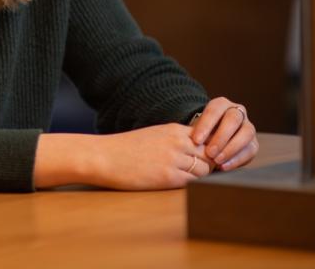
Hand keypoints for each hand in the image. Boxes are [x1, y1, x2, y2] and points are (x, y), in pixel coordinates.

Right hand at [90, 124, 211, 189]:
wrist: (104, 157)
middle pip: (211, 154)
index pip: (208, 139)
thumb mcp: (154, 135)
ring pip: (205, 170)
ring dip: (201, 177)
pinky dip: (192, 186)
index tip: (202, 160)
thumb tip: (195, 151)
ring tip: (187, 180)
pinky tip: (179, 186)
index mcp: (174, 130)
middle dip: (209, 165)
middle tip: (199, 174)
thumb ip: (175, 140)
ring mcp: (174, 159)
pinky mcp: (169, 176)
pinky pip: (194, 182)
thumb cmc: (125, 148)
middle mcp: (178, 141)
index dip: (209, 152)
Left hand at [189, 97, 257, 171]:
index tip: (196, 140)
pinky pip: (250, 150)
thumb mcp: (197, 129)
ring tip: (217, 160)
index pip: (215, 109)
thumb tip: (190, 144)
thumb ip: (196, 134)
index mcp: (221, 104)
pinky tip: (224, 166)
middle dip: (221, 137)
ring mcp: (248, 127)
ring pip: (246, 133)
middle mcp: (237, 112)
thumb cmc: (202, 133)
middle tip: (209, 152)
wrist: (212, 140)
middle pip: (233, 119)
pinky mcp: (254, 143)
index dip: (206, 125)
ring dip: (231, 148)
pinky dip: (237, 159)